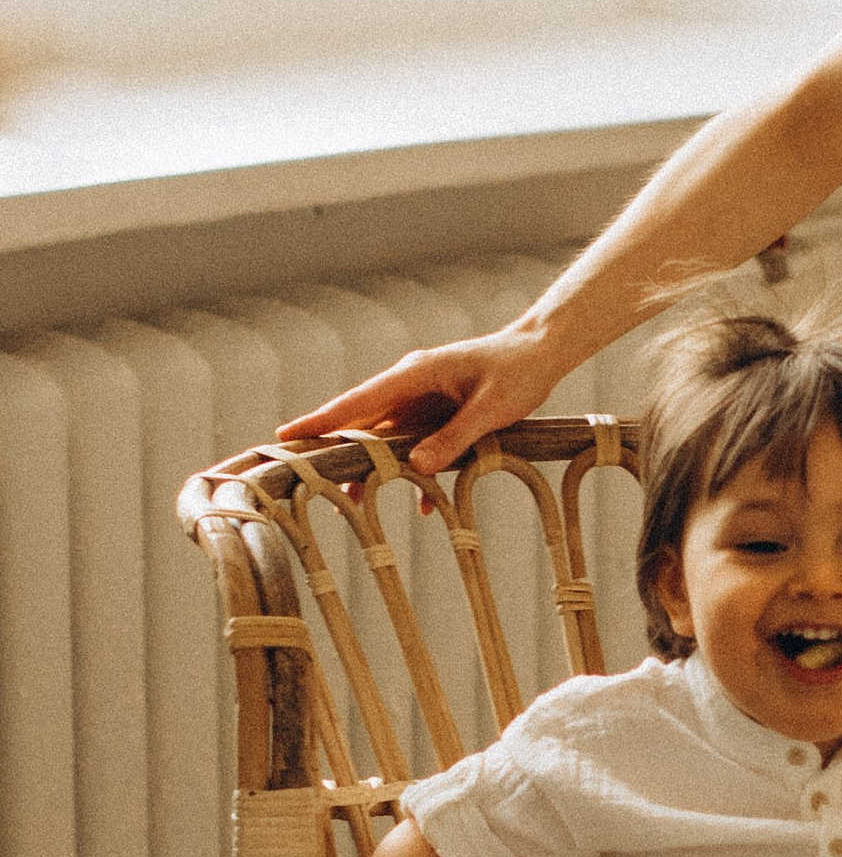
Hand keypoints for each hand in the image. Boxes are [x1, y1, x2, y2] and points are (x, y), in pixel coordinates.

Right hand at [276, 328, 558, 475]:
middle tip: (299, 474)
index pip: (358, 401)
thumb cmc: (518, 373)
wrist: (540, 354)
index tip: (285, 437)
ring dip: (371, 466)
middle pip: (361, 421)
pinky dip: (415, 471)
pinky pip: (415, 445)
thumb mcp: (491, 409)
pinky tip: (424, 503)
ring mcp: (422, 400)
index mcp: (415, 375)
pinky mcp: (437, 414)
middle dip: (332, 447)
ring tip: (349, 499)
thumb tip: (416, 466)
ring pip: (385, 437)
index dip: (321, 421)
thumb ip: (454, 437)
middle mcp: (410, 386)